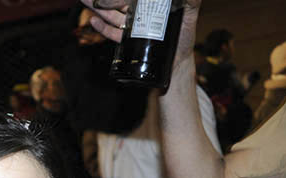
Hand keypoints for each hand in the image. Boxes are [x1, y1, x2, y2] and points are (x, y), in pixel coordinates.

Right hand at [80, 0, 201, 63]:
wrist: (177, 63)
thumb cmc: (185, 39)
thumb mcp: (190, 17)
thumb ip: (191, 3)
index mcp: (150, 4)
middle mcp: (138, 12)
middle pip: (117, 2)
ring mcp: (131, 26)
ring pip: (111, 14)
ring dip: (97, 9)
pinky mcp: (127, 40)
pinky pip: (113, 33)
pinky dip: (103, 28)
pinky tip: (94, 21)